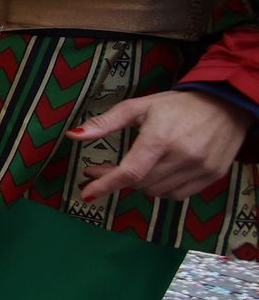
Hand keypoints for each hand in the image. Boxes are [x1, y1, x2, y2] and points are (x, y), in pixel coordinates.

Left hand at [69, 90, 254, 202]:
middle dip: (116, 178)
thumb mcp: (138, 107)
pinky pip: (176, 194)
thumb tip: (74, 136)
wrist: (225, 105)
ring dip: (139, 184)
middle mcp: (182, 157)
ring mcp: (200, 169)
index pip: (129, 172)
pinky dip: (161, 188)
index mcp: (160, 138)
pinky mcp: (212, 176)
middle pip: (139, 183)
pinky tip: (156, 173)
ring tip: (132, 167)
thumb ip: (105, 123)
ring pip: (156, 192)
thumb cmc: (176, 105)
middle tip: (101, 168)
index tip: (86, 193)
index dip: (106, 184)